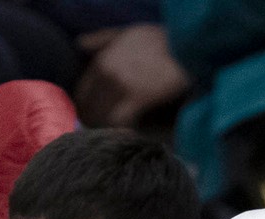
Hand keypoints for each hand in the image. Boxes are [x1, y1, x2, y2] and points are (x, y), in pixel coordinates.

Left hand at [74, 24, 190, 127]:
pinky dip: (123, 131)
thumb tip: (80, 44)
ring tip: (119, 140)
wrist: (185, 44)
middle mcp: (107, 72)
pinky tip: (130, 136)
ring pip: (103, 117)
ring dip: (109, 131)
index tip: (94, 121)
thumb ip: (102, 39)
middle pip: (90, 109)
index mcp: (102, 60)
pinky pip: (120, 122)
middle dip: (96, 124)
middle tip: (107, 136)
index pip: (82, 94)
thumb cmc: (159, 40)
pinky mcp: (138, 96)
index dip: (86, 111)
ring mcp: (121, 84)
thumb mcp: (127, 32)